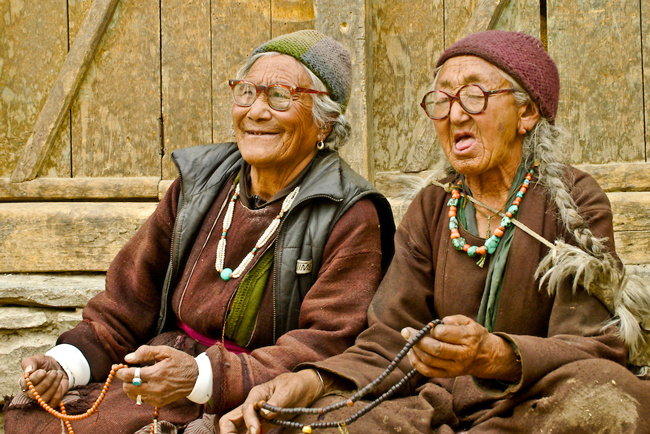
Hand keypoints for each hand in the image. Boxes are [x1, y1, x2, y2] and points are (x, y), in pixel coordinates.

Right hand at [19, 355, 68, 406]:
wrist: (57, 368)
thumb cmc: (44, 364)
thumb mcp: (37, 359)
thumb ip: (29, 363)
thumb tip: (28, 371)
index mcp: (24, 382)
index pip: (25, 385)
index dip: (35, 378)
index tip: (43, 371)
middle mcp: (30, 393)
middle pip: (35, 393)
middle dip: (47, 381)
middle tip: (53, 372)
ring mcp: (40, 399)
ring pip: (44, 398)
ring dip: (54, 385)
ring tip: (58, 374)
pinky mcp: (50, 402)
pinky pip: (53, 402)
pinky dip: (58, 392)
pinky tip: (60, 383)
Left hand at [115, 345, 198, 407]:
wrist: (196, 377)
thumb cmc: (180, 361)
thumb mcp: (165, 351)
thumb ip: (146, 352)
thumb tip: (128, 358)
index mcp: (156, 373)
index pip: (130, 375)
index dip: (120, 371)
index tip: (117, 367)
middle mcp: (155, 387)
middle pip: (128, 387)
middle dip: (125, 379)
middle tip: (129, 372)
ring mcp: (157, 397)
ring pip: (133, 395)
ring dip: (131, 386)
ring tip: (137, 378)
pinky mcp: (159, 403)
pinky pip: (142, 399)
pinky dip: (140, 392)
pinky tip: (147, 385)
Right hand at [219, 369, 324, 433]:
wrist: (306, 387)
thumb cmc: (295, 384)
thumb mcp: (287, 390)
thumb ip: (276, 402)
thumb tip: (265, 414)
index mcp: (256, 394)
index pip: (245, 410)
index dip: (249, 422)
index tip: (257, 431)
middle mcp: (253, 406)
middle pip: (231, 420)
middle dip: (229, 432)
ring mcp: (257, 416)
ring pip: (239, 428)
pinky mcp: (265, 424)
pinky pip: (254, 432)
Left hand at [401, 315, 520, 381]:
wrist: (487, 356)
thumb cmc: (474, 335)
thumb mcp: (469, 322)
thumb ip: (454, 319)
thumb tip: (438, 323)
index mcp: (468, 338)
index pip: (444, 334)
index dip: (433, 329)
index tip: (430, 327)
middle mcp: (462, 354)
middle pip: (435, 349)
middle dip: (417, 339)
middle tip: (406, 331)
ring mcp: (455, 367)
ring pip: (429, 361)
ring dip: (414, 350)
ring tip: (409, 340)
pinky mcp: (448, 375)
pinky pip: (428, 372)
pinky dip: (416, 362)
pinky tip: (412, 352)